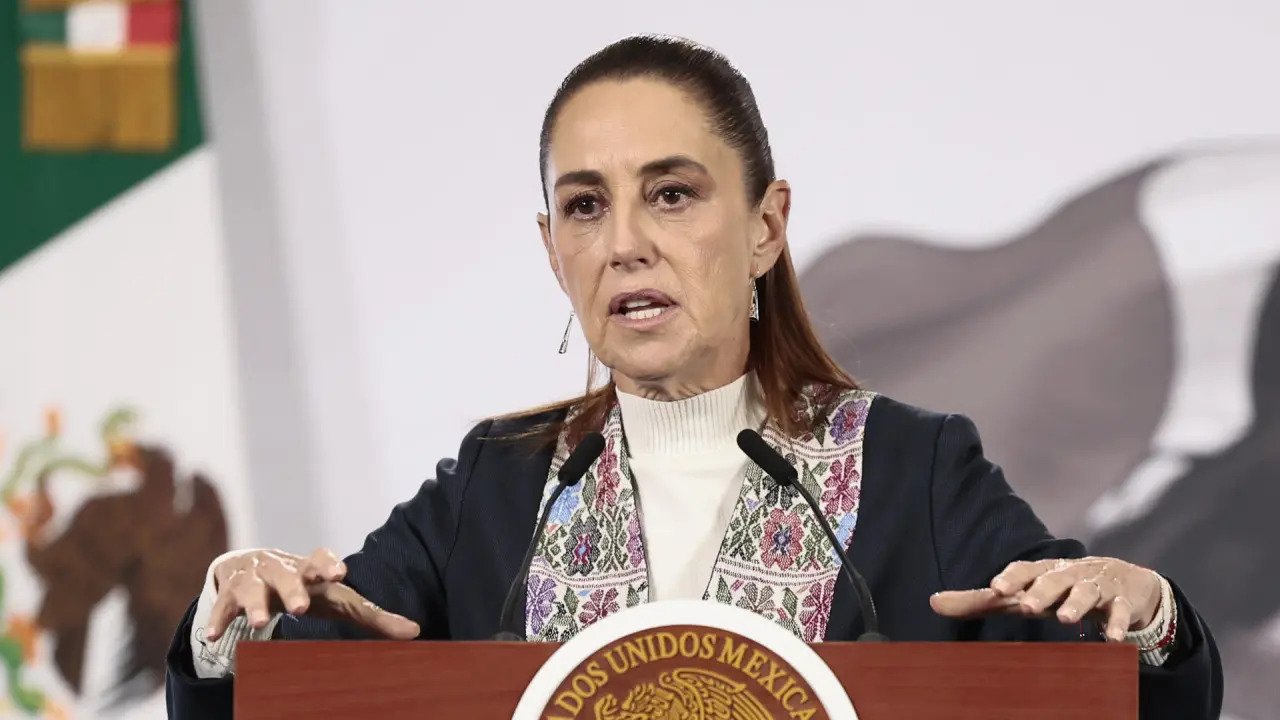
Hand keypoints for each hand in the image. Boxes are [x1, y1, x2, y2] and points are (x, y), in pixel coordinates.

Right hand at [203, 547, 419, 641]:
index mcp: (311, 569)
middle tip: (300, 606)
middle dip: (293, 588)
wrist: (251, 566)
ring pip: (253, 588)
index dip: (328, 563)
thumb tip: (416, 632)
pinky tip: (214, 635)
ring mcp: (253, 579)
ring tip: (258, 621)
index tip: (339, 572)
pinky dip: (218, 618)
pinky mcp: (228, 594)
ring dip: (255, 604)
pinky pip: (221, 606)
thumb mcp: (337, 600)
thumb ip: (373, 615)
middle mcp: (282, 569)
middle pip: (287, 575)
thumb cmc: (306, 587)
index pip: (321, 558)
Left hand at [929, 557, 1161, 641]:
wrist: (1124, 580)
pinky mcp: (1123, 602)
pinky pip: (1121, 612)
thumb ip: (980, 601)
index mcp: (1041, 572)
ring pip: (1087, 592)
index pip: (1024, 570)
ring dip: (1076, 604)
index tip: (994, 588)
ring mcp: (1097, 587)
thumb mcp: (1022, 593)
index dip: (1010, 577)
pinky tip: (1114, 639)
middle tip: (1026, 606)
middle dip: (1040, 591)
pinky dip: (1117, 624)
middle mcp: (1068, 575)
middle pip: (1053, 580)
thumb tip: (932, 602)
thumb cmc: (1058, 589)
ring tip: (1065, 619)